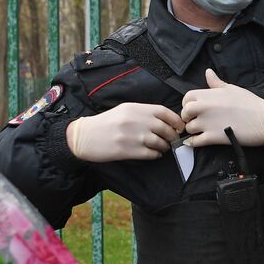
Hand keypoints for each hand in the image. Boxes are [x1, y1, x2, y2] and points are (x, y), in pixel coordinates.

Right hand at [66, 102, 183, 161]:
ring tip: (163, 148)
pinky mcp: (127, 151)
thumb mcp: (124, 110)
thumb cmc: (106, 123)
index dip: (175, 120)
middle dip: (172, 136)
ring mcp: (132, 136)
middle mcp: (135, 120)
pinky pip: (150, 154)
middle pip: (164, 128)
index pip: (163, 111)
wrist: (84, 136)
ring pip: (159, 142)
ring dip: (164, 146)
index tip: (179, 126)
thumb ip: (142, 113)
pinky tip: (154, 154)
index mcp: (135, 108)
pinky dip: (156, 155)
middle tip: (172, 140)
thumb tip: (164, 120)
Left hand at [180, 69, 263, 147]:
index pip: (187, 98)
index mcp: (208, 94)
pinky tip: (199, 141)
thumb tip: (208, 72)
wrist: (263, 120)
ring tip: (201, 131)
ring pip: (189, 129)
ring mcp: (207, 123)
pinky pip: (195, 142)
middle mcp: (204, 108)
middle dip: (188, 118)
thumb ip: (216, 82)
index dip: (188, 104)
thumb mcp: (231, 89)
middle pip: (184, 113)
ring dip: (193, 131)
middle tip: (197, 121)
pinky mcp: (213, 137)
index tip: (195, 109)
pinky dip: (194, 143)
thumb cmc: (250, 103)